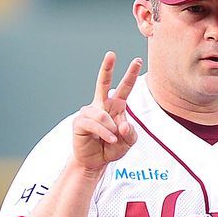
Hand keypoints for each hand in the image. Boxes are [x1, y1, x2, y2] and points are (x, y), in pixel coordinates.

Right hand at [73, 51, 142, 172]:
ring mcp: (89, 112)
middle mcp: (102, 105)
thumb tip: (123, 124)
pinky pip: (94, 124)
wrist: (95, 162)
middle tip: (111, 54)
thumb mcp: (128, 143)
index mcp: (116, 106)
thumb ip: (131, 134)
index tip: (138, 60)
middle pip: (103, 83)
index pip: (125, 88)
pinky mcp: (80, 122)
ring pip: (102, 114)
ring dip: (111, 129)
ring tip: (113, 139)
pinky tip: (110, 139)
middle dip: (107, 68)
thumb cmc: (111, 149)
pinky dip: (104, 133)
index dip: (131, 74)